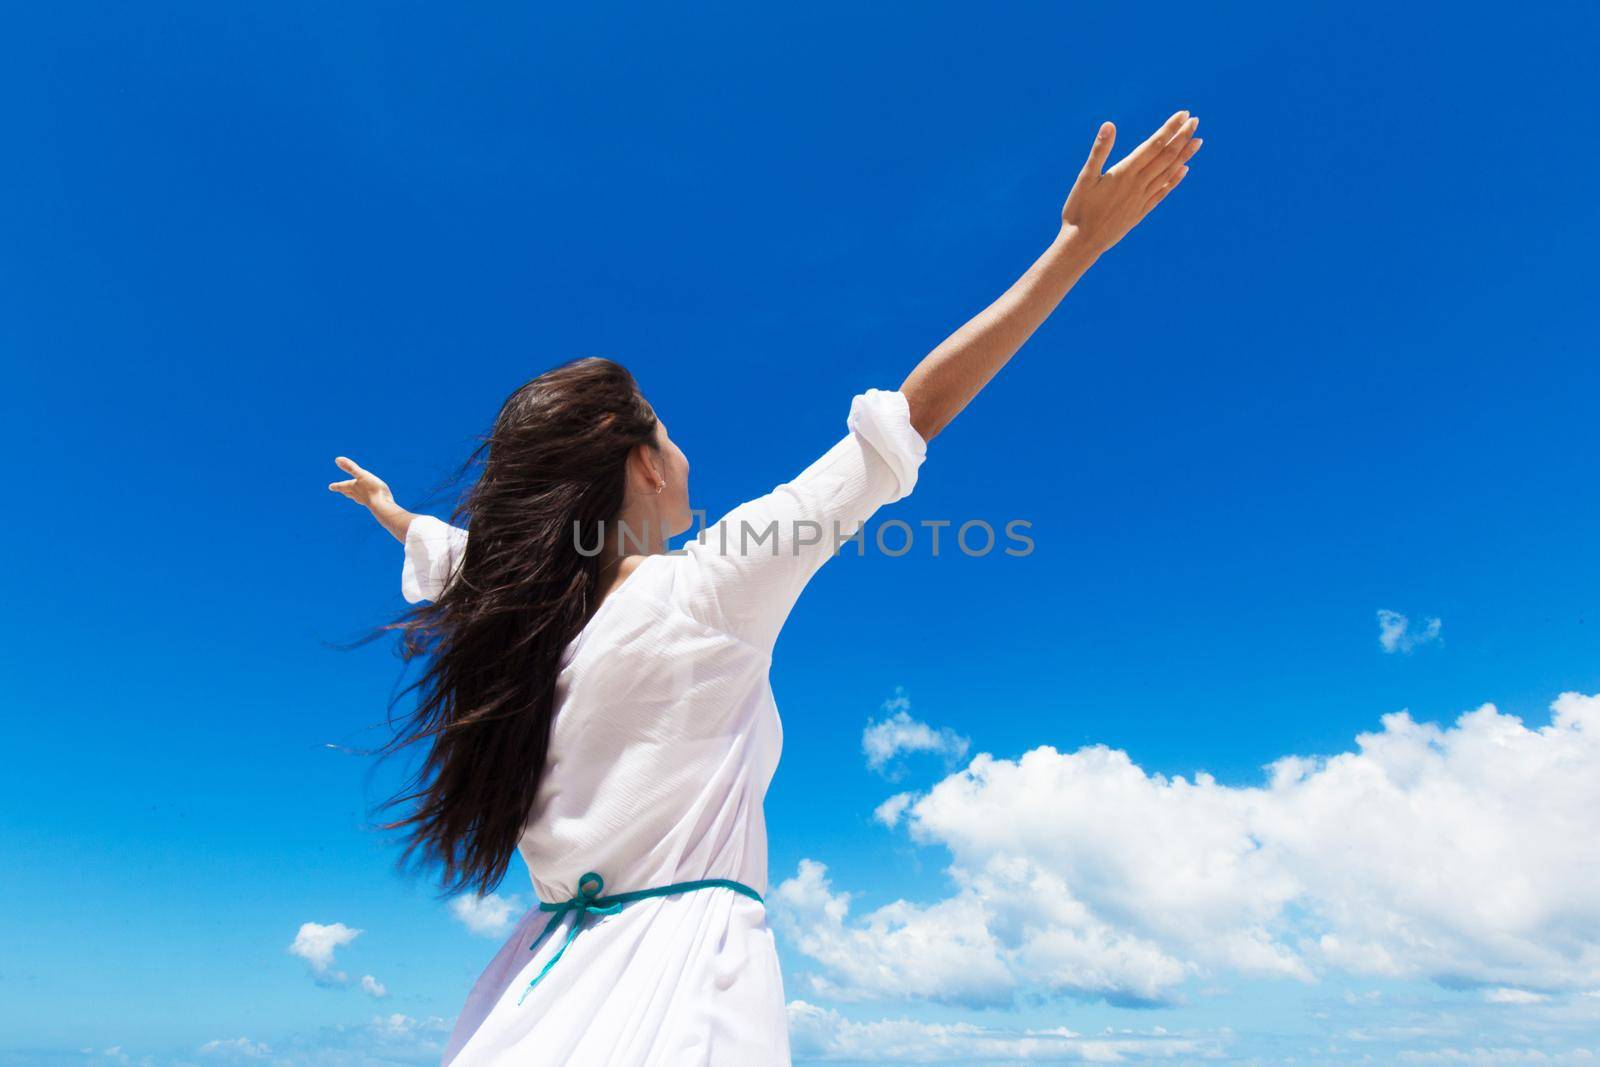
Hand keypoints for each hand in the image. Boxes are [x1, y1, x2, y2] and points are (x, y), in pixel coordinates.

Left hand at [328, 456, 395, 511]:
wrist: (382, 504)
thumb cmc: (372, 488)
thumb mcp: (361, 475)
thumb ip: (350, 467)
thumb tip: (337, 459)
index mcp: (352, 487)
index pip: (342, 486)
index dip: (336, 485)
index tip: (330, 486)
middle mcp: (357, 495)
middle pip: (348, 493)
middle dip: (344, 491)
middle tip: (340, 491)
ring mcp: (365, 500)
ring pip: (356, 497)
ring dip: (353, 495)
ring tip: (352, 495)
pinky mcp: (374, 503)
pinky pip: (367, 500)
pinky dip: (365, 499)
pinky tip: (369, 499)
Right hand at [1061, 110, 1201, 254]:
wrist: (1083, 242)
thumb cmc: (1079, 209)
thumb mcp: (1085, 178)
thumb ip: (1099, 150)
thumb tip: (1109, 125)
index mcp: (1125, 173)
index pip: (1154, 145)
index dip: (1170, 128)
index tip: (1184, 114)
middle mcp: (1138, 184)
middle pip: (1166, 156)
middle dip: (1182, 137)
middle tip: (1195, 121)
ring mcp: (1142, 199)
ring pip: (1169, 173)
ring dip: (1184, 156)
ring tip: (1198, 141)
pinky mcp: (1141, 211)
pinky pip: (1163, 192)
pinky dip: (1175, 180)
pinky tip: (1185, 170)